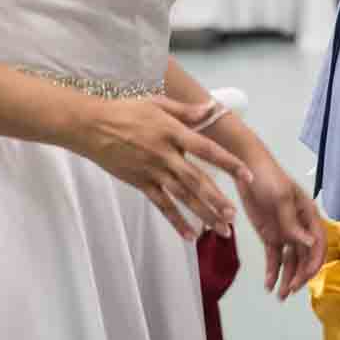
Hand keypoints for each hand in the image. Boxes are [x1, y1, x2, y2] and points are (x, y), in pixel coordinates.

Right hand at [75, 94, 249, 240]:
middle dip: (217, 200)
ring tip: (220, 229)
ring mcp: (152, 171)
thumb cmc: (125, 111)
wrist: (91, 127)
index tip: (247, 175)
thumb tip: (211, 108)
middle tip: (234, 217)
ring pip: (182, 197)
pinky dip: (176, 221)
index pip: (207, 150)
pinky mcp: (140, 183)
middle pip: (196, 181)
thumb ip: (186, 111)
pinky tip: (190, 235)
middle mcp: (165, 155)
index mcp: (173, 133)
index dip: (228, 163)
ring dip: (202, 214)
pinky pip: (161, 205)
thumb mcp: (158, 103)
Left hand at [232, 149, 326, 300]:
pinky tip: (269, 285)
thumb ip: (293, 223)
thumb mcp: (281, 198)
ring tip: (279, 296)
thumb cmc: (270, 178)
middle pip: (305, 257)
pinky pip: (274, 258)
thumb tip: (308, 243)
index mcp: (309, 216)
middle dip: (299, 276)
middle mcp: (300, 227)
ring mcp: (285, 232)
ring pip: (290, 261)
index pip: (318, 244)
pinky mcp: (270, 236)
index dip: (314, 263)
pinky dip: (273, 272)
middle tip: (288, 292)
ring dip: (287, 278)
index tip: (304, 278)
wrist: (246, 171)